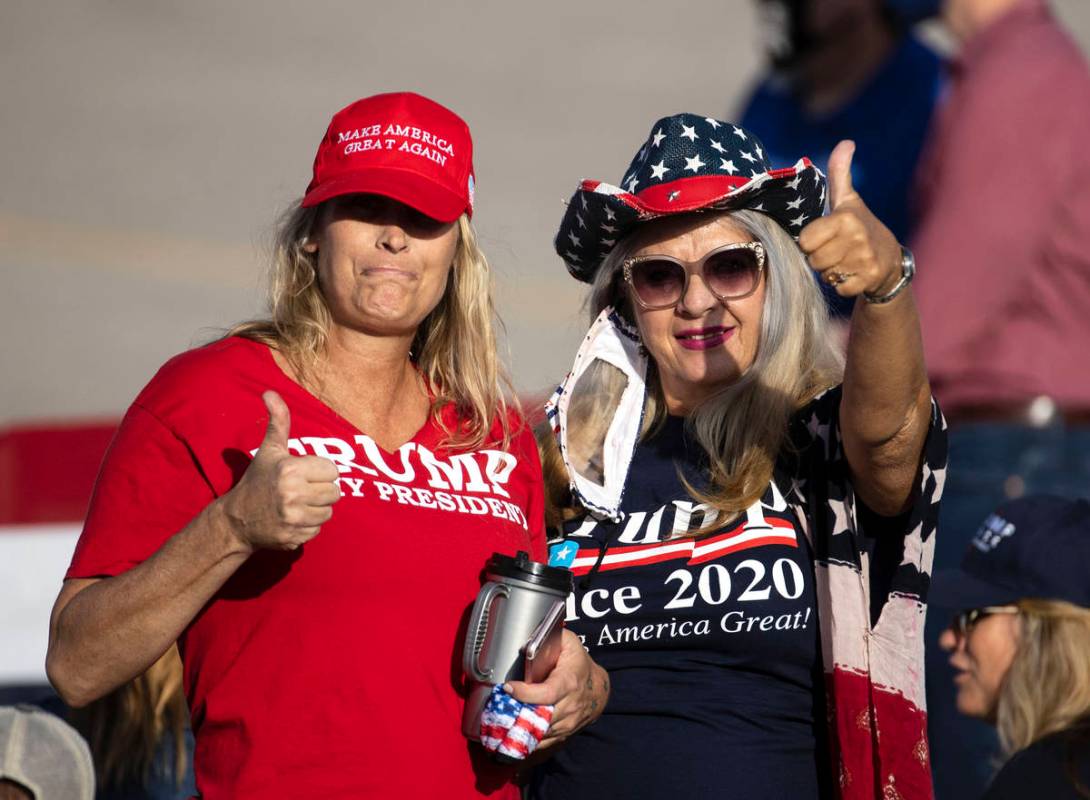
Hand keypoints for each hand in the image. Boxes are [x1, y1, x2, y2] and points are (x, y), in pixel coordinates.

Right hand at [220, 390, 340, 552]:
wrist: (236, 520)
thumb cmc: (258, 481)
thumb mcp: (269, 450)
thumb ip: (278, 421)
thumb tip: (270, 392)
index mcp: (290, 469)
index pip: (332, 471)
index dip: (320, 473)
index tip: (304, 474)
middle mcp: (292, 494)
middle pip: (334, 493)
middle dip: (321, 492)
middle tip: (301, 491)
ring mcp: (293, 518)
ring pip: (328, 513)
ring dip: (317, 510)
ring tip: (297, 505)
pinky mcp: (294, 537)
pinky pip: (317, 530)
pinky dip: (308, 526)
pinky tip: (292, 520)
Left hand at [505, 629, 608, 751]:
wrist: (598, 689)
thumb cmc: (579, 663)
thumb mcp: (570, 643)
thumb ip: (552, 636)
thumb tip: (530, 636)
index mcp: (568, 682)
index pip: (546, 693)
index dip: (526, 693)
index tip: (508, 687)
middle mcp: (569, 706)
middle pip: (541, 717)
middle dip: (518, 715)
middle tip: (498, 708)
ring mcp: (567, 723)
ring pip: (540, 733)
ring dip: (519, 729)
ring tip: (500, 720)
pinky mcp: (563, 734)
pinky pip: (543, 743)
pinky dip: (527, 741)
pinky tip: (511, 734)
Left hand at [798, 140, 902, 298]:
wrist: (891, 259)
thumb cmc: (860, 226)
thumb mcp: (848, 199)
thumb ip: (840, 173)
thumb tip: (846, 142)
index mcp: (845, 218)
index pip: (806, 240)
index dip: (812, 242)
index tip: (825, 237)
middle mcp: (856, 238)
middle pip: (814, 260)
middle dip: (820, 259)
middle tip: (836, 251)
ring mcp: (864, 259)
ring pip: (826, 275)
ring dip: (831, 272)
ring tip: (845, 261)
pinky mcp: (869, 279)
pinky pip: (840, 289)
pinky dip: (843, 286)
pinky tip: (853, 274)